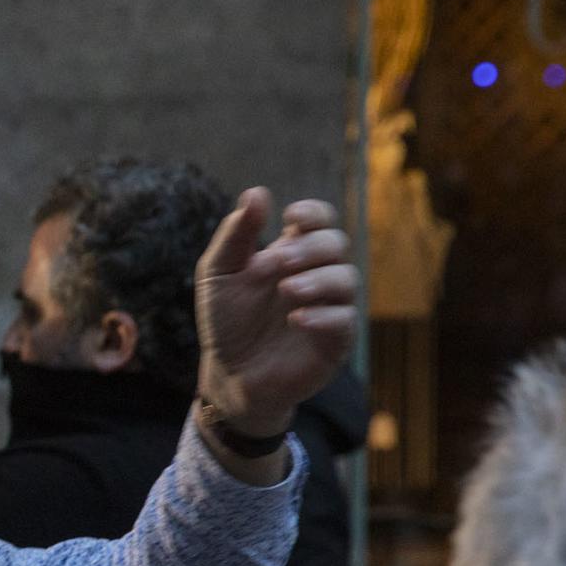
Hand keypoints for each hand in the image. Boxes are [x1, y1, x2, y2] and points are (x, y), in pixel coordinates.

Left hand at [195, 190, 357, 436]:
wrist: (228, 373)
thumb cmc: (225, 320)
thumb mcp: (218, 274)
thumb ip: (235, 235)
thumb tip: (257, 193)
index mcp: (292, 253)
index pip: (320, 220)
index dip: (313, 213)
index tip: (291, 216)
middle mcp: (316, 275)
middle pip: (336, 244)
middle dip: (310, 248)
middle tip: (279, 262)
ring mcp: (330, 307)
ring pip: (347, 279)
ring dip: (317, 279)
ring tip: (287, 291)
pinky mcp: (335, 341)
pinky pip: (345, 320)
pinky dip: (323, 315)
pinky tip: (296, 319)